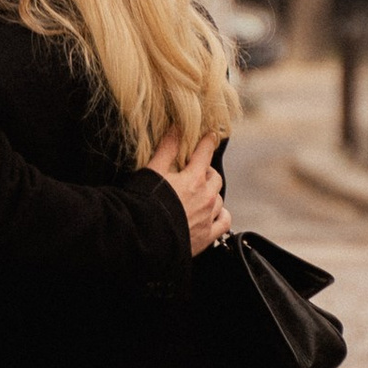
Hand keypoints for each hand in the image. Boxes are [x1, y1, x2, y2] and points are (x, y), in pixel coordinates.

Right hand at [146, 133, 230, 255]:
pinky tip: (215, 214)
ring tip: (202, 194)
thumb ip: (166, 149)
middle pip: (215, 178)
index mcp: (194, 179)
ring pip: (219, 200)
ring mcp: (208, 218)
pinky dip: (221, 216)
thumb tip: (176, 128)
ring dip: (212, 194)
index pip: (205, 153)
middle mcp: (206, 198)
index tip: (211, 136)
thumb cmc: (145, 203)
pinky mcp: (207, 236)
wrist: (144, 239)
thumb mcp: (152, 171)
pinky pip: (224, 223)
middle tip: (197, 170)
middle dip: (207, 171)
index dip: (208, 142)